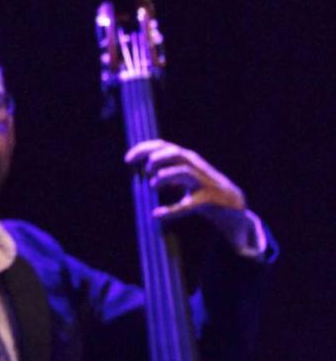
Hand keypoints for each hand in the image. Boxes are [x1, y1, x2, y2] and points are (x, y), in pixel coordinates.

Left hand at [125, 139, 250, 240]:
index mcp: (186, 158)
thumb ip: (164, 170)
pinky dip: (171, 210)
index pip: (163, 146)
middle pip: (174, 153)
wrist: (231, 202)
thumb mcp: (182, 175)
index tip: (127, 160)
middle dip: (156, 159)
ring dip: (165, 176)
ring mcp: (203, 182)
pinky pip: (189, 204)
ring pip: (184, 172)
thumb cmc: (201, 187)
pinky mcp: (207, 199)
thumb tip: (141, 172)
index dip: (144, 150)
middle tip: (145, 171)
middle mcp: (195, 166)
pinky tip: (157, 214)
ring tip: (153, 185)